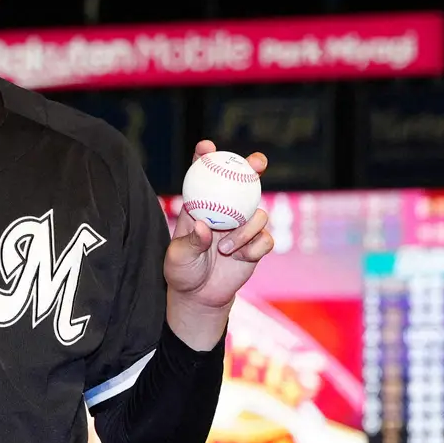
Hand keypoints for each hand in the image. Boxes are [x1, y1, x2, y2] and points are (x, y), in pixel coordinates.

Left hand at [163, 140, 273, 331]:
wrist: (200, 296)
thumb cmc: (182, 272)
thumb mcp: (178, 258)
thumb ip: (191, 242)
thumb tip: (204, 227)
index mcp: (201, 206)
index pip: (203, 175)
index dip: (205, 157)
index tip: (207, 146)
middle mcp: (225, 211)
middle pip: (242, 183)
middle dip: (252, 166)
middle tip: (257, 162)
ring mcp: (243, 227)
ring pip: (258, 214)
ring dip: (245, 229)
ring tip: (226, 248)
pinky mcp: (256, 245)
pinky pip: (265, 240)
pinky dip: (254, 248)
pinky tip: (241, 257)